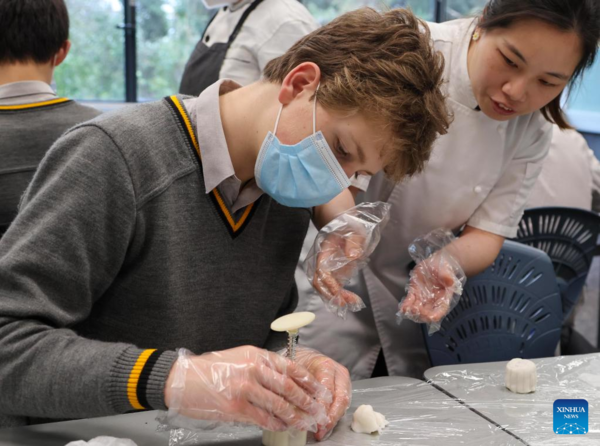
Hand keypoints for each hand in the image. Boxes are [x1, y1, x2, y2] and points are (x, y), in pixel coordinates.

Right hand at [164, 346, 330, 431]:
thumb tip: (285, 381)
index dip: (308, 381)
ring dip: (295, 416)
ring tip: (305, 422)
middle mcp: (253, 369)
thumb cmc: (210, 369)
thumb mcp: (239, 357)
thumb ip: (261, 367)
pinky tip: (283, 427)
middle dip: (307, 401)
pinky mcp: (236, 407)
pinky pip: (262, 418)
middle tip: (318, 410)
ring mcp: (245, 388)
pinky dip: (275, 423)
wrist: (182, 379)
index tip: (320, 391)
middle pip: (289, 387)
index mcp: (256, 355)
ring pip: (278, 404)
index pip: (290, 367)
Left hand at [294, 348, 350, 440]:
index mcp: (326, 366)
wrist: (307, 356)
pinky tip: (324, 426)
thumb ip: (299, 388)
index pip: (327, 389)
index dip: (323, 407)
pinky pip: (342, 404)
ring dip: (333, 419)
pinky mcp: (345, 388)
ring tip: (321, 431)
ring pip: (344, 403)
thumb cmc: (300, 363)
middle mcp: (338, 372)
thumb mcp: (296, 372)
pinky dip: (333, 416)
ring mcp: (343, 380)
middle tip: (321, 430)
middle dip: (331, 417)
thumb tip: (299, 410)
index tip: (316, 421)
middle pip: (341, 398)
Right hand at [305, 202, 390, 317]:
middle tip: (346, 304)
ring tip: (352, 302)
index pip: (320, 271)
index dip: (328, 284)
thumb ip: (353, 242)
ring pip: (325, 285)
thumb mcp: (354, 229)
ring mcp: (326, 265)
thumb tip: (353, 255)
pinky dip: (340, 292)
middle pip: (319, 282)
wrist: (341, 217)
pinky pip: (333, 283)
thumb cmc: (347, 223)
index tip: (339, 293)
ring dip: (336, 296)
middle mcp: (322, 259)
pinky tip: (350, 297)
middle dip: (331, 295)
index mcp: (324, 250)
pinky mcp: (333, 268)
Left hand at [399, 254, 458, 323]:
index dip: (434, 316)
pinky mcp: (414, 292)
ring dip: (412, 311)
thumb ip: (447, 276)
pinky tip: (402, 308)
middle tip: (414, 310)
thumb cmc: (443, 268)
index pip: (440, 311)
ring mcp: (423, 298)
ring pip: (417, 309)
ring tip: (407, 310)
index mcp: (443, 298)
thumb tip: (450, 281)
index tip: (428, 316)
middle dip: (420, 315)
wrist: (436, 263)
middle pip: (427, 313)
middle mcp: (433, 301)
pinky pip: (409, 301)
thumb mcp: (446, 271)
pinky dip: (406, 305)